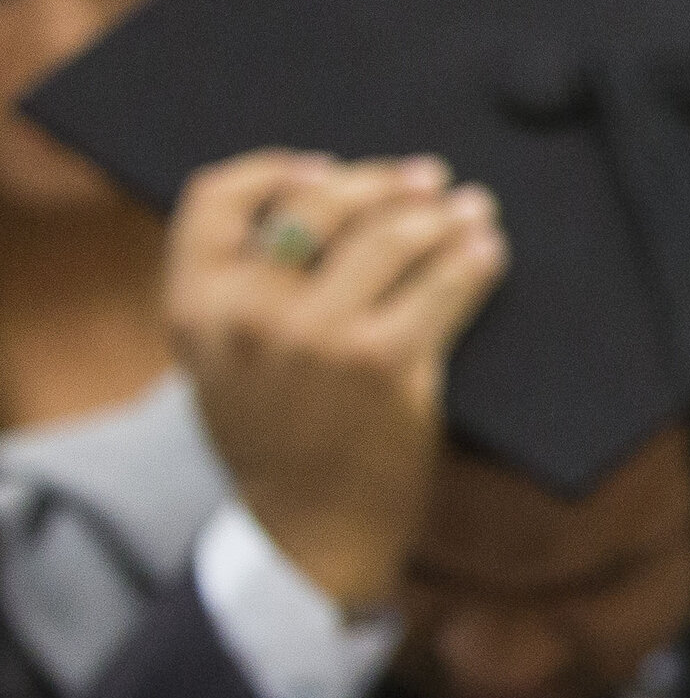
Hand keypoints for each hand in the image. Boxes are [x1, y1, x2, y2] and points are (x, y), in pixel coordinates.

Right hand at [165, 150, 506, 616]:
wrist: (310, 532)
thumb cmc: (278, 441)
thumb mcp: (223, 364)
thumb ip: (243, 295)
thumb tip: (318, 209)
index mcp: (193, 305)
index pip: (215, 199)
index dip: (274, 169)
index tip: (326, 166)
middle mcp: (247, 312)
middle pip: (320, 205)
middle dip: (382, 183)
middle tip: (427, 178)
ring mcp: (316, 335)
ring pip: (390, 238)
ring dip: (441, 214)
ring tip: (472, 209)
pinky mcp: (385, 362)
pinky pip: (444, 286)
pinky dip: (472, 260)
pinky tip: (487, 251)